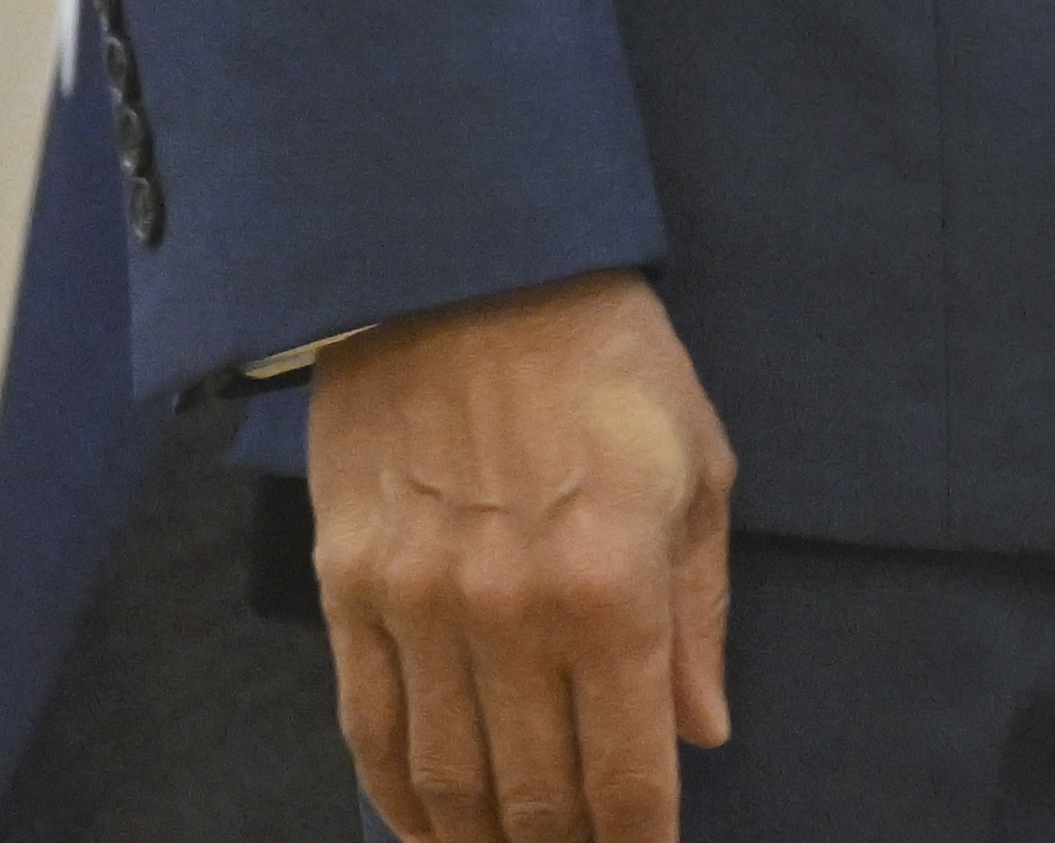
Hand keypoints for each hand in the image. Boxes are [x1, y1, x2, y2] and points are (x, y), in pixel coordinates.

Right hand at [307, 271, 737, 842]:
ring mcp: (420, 606)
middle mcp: (512, 611)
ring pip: (446, 780)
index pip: (627, 768)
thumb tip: (704, 732)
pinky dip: (395, 798)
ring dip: (479, 842)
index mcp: (613, 582)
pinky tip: (425, 827)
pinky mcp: (350, 589)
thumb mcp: (695, 467)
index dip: (640, 841)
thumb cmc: (605, 361)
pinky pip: (368, 728)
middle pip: (535, 794)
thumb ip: (700, 612)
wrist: (464, 269)